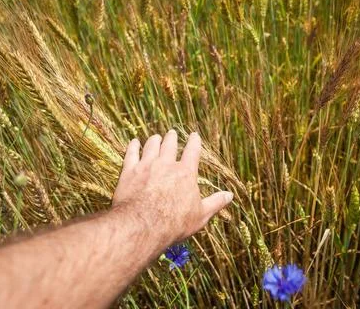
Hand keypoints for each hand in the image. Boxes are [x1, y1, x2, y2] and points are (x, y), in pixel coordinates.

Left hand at [112, 130, 233, 243]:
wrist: (143, 225)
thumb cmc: (174, 223)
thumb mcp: (200, 215)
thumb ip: (215, 203)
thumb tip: (230, 195)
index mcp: (186, 173)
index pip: (192, 151)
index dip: (194, 141)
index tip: (194, 135)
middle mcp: (166, 164)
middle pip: (170, 145)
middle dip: (171, 137)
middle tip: (171, 133)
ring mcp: (147, 166)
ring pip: (151, 146)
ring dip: (154, 140)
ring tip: (155, 137)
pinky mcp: (129, 172)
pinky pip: (131, 154)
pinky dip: (133, 146)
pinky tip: (134, 142)